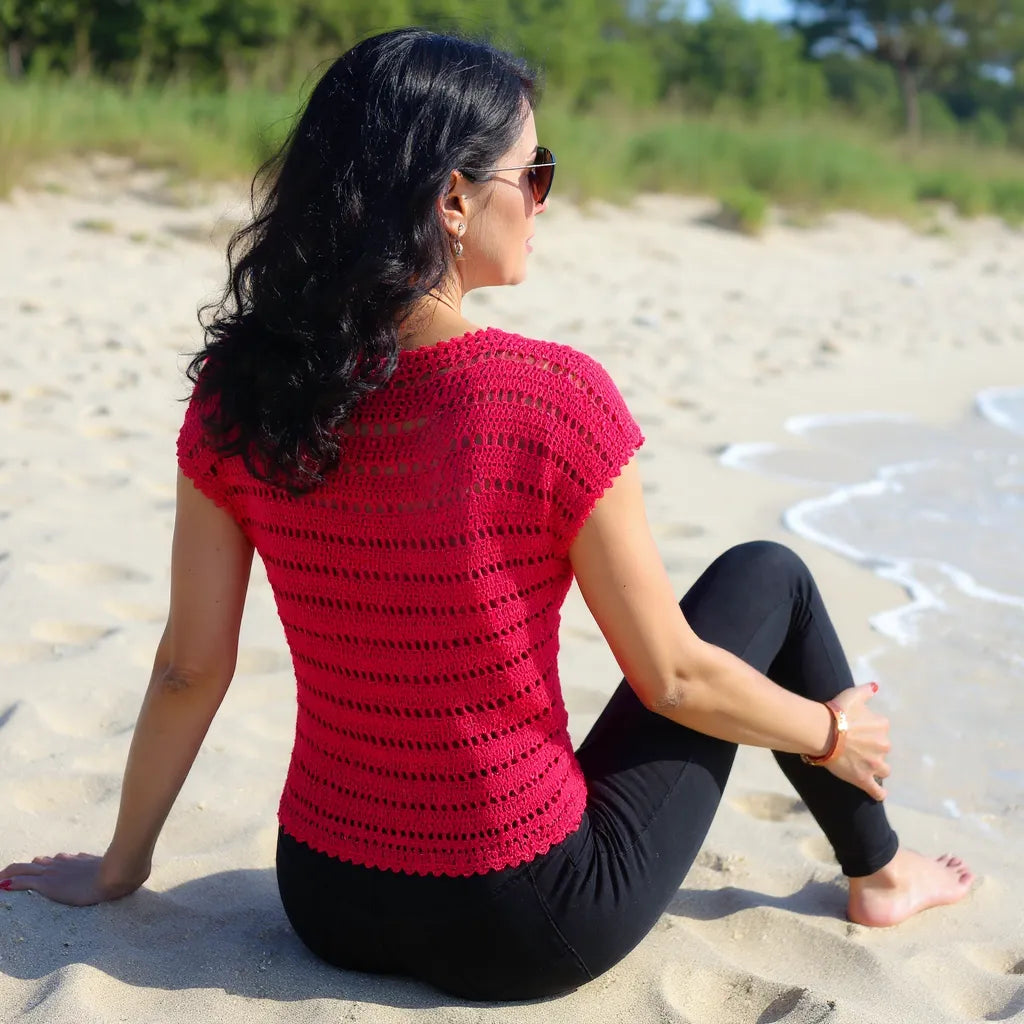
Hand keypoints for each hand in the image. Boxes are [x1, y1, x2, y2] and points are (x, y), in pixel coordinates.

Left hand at [0, 852, 146, 906]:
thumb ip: (118, 869)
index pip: (53, 862)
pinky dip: (8, 883)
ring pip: (21, 870)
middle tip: (7, 877)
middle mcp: (61, 863)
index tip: (36, 871)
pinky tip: (0, 886)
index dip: (43, 866)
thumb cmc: (124, 871)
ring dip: (8, 875)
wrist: (118, 872)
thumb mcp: (119, 869)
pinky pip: (21, 882)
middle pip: (34, 864)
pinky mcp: (47, 884)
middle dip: (19, 870)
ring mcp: (53, 872)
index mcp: (75, 861)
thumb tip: (131, 871)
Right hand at [823, 683, 891, 800]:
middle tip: (855, 746)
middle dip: (872, 749)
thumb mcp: (852, 695)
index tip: (857, 730)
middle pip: (882, 749)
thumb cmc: (837, 711)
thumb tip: (876, 686)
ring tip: (864, 767)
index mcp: (882, 726)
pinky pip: (877, 791)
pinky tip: (879, 793)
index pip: (881, 729)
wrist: (823, 732)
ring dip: (876, 768)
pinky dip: (879, 793)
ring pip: (883, 769)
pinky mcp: (864, 779)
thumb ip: (867, 691)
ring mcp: (875, 764)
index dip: (869, 730)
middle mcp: (883, 745)